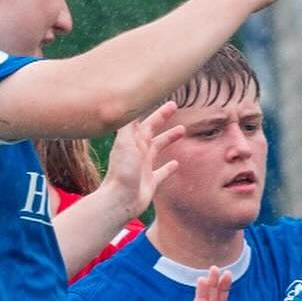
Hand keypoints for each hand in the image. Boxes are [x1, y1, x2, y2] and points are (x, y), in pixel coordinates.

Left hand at [100, 101, 183, 219]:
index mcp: (132, 142)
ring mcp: (143, 167)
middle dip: (162, 119)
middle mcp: (137, 152)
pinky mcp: (150, 182)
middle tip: (175, 106)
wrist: (119, 200)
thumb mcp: (125, 143)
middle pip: (152, 131)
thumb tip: (129, 101)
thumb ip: (128, 124)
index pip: (145, 121)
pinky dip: (169, 168)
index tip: (168, 100)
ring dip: (169, 138)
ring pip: (158, 148)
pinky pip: (161, 172)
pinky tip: (177, 164)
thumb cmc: (122, 172)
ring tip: (182, 130)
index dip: (156, 111)